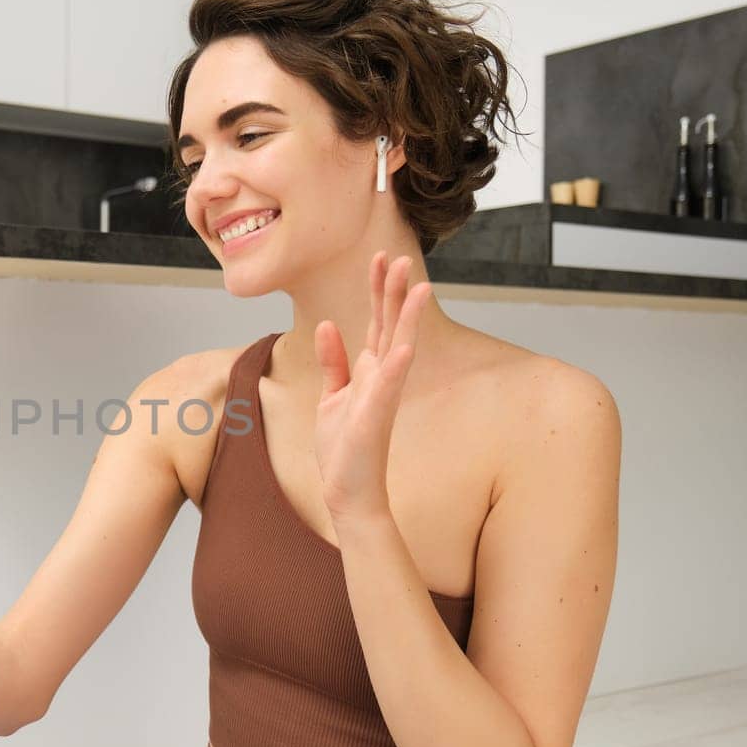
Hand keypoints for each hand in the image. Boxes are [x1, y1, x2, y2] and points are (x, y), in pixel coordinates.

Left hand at [312, 252, 430, 520]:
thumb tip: (329, 325)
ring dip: (407, 319)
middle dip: (394, 292)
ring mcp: (381, 396)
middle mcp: (381, 378)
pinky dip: (397, 366)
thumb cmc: (343, 447)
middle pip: (390, 325)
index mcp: (370, 371)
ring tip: (418, 288)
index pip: (377, 321)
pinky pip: (388, 388)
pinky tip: (405, 346)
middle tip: (401, 257)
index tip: (380, 257)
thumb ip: (333, 362)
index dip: (378, 289)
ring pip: (398, 349)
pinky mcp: (375, 418)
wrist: (347, 490)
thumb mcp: (331, 396)